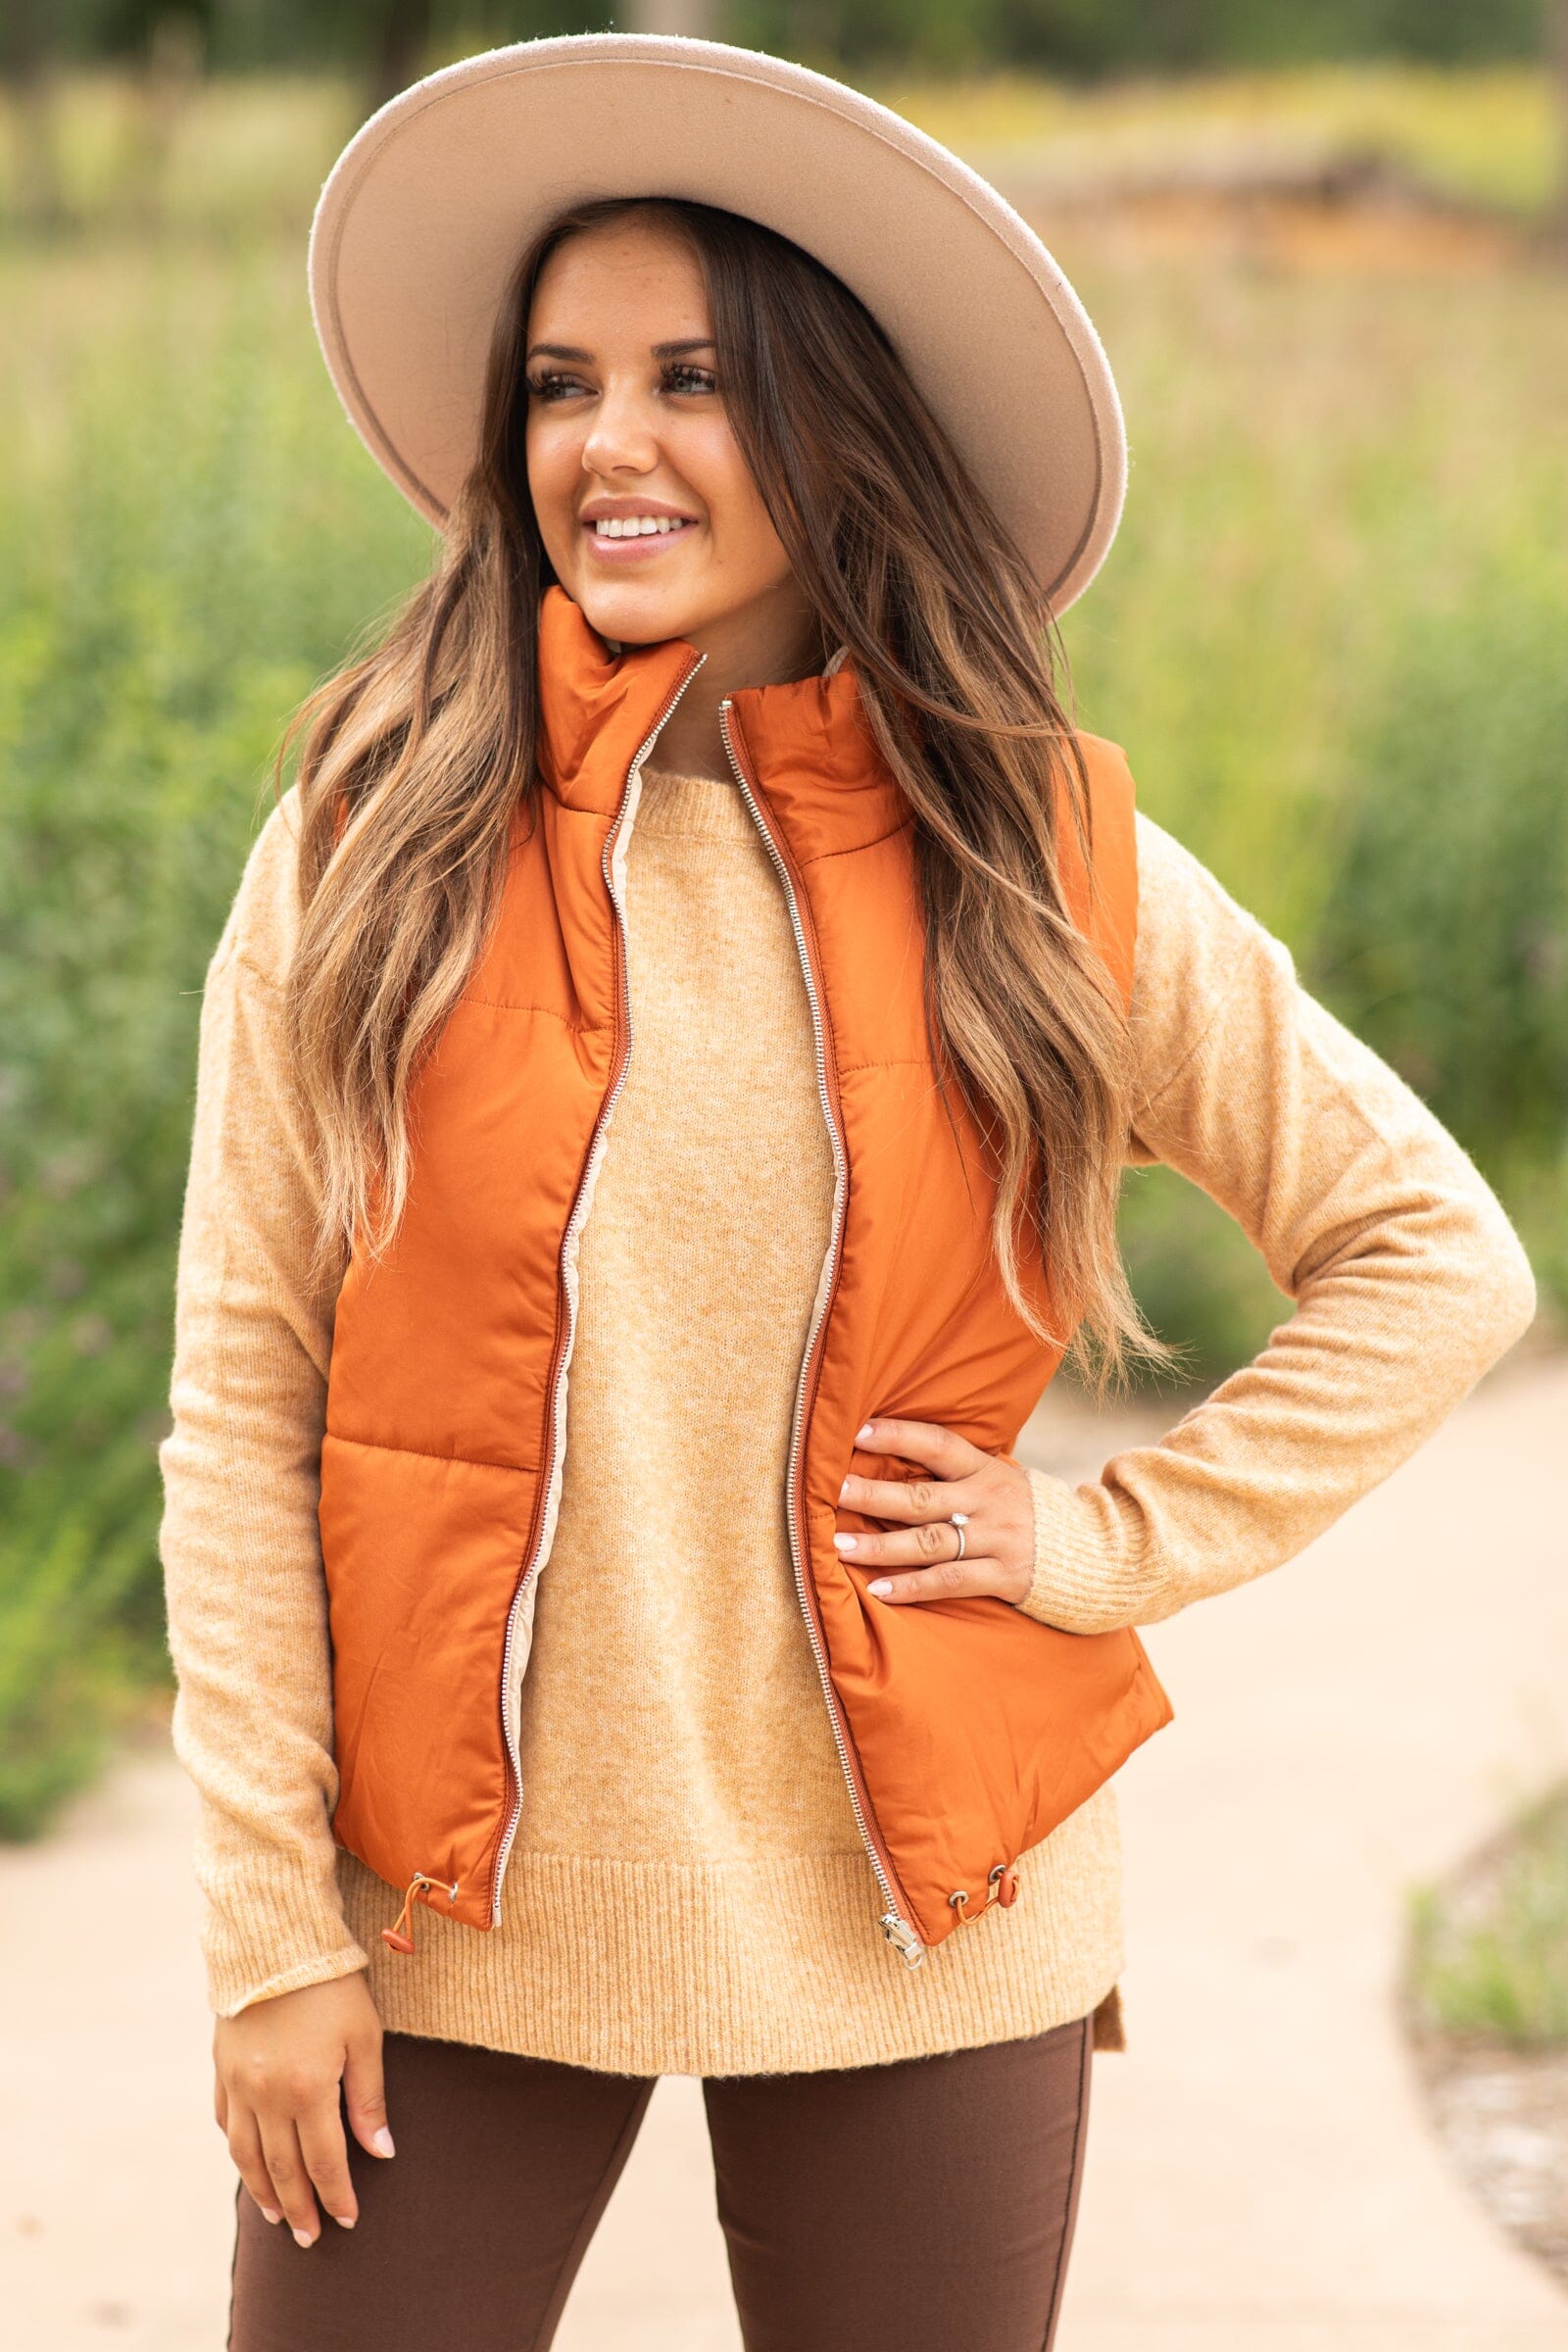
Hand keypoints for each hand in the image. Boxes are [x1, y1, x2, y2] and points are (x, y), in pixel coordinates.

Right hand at [214, 1970, 391, 2245]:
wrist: (275, 1939)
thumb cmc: (332, 1984)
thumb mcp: (364, 2035)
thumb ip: (369, 2097)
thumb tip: (381, 2152)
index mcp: (306, 2089)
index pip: (323, 2161)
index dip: (336, 2195)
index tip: (348, 2220)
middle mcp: (265, 2096)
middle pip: (282, 2169)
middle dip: (300, 2207)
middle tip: (311, 2238)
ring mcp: (237, 2084)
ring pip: (247, 2155)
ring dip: (263, 2191)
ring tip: (278, 2217)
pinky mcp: (220, 2068)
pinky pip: (225, 2123)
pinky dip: (237, 2150)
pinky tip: (248, 2163)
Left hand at [835, 1417, 1033, 1605]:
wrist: (1094, 1552)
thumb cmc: (1031, 1513)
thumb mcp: (1002, 1480)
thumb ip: (960, 1474)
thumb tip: (898, 1458)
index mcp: (986, 1470)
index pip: (938, 1445)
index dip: (899, 1436)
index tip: (858, 1433)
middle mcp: (988, 1501)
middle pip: (921, 1497)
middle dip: (874, 1494)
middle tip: (833, 1490)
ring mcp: (996, 1539)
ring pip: (928, 1542)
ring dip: (881, 1545)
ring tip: (840, 1545)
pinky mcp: (1003, 1576)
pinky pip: (950, 1581)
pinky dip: (912, 1586)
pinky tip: (879, 1589)